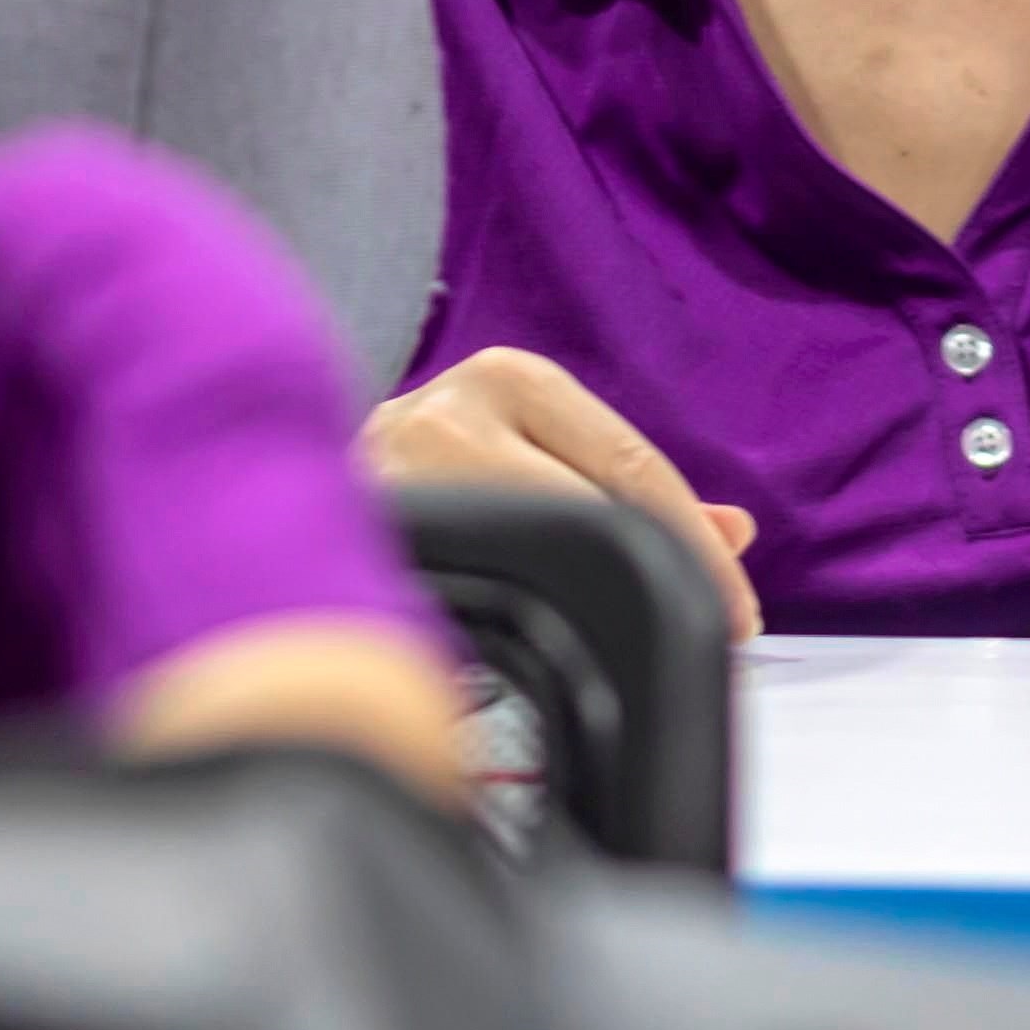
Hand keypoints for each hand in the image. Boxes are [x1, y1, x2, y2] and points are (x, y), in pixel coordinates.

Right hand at [366, 345, 765, 637]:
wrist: (287, 472)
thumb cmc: (436, 471)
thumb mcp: (534, 450)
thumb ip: (625, 484)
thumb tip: (734, 532)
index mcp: (508, 379)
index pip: (634, 465)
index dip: (699, 545)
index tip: (742, 612)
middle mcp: (450, 413)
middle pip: (595, 512)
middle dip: (665, 576)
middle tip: (712, 638)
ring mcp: (398, 475)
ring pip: (536, 556)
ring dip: (594, 607)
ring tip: (634, 648)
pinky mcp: (362, 537)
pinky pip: (469, 593)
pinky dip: (519, 625)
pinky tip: (540, 651)